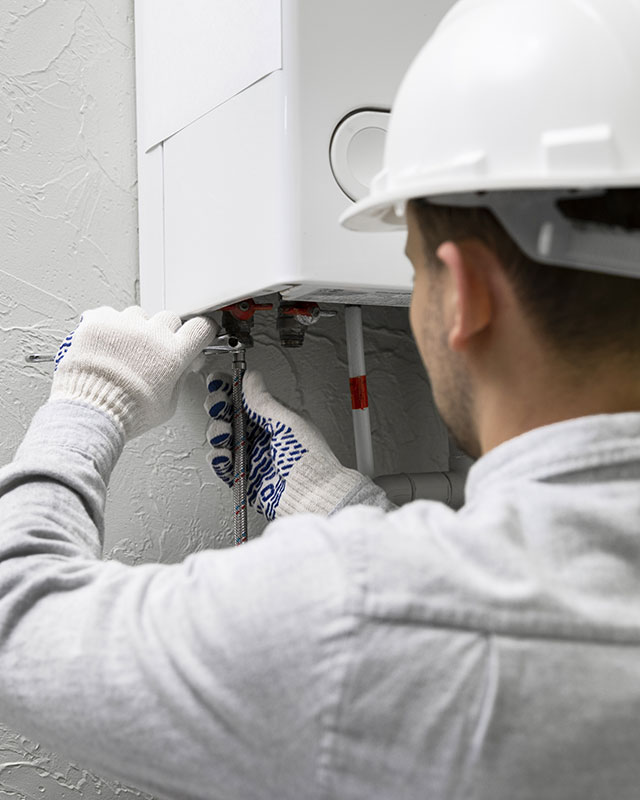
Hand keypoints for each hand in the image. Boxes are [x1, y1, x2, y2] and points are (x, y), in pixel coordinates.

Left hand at [51, 306, 217, 439]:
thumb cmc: (129, 413)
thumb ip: (179, 379)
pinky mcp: (98, 323)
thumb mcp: (168, 405)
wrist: (91, 412)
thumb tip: (184, 366)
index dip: (201, 331)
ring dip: (136, 328)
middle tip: (154, 351)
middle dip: (165, 333)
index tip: (197, 334)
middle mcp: (151, 334)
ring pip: (138, 315)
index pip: (200, 327)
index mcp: (173, 354)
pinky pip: (109, 314)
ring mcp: (124, 326)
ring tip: (125, 350)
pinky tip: (107, 343)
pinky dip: (109, 326)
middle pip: (169, 318)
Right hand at [204, 370, 370, 518]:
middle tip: (217, 407)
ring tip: (223, 435)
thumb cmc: (310, 461)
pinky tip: (223, 455)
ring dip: (217, 431)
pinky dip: (218, 458)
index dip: (228, 388)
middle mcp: (260, 434)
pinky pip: (222, 463)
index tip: (217, 383)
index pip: (245, 397)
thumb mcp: (287, 424)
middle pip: (228, 414)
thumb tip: (251, 378)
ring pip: (222, 436)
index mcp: (273, 417)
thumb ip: (264, 402)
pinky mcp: (243, 475)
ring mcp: (250, 454)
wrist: (311, 496)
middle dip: (218, 407)